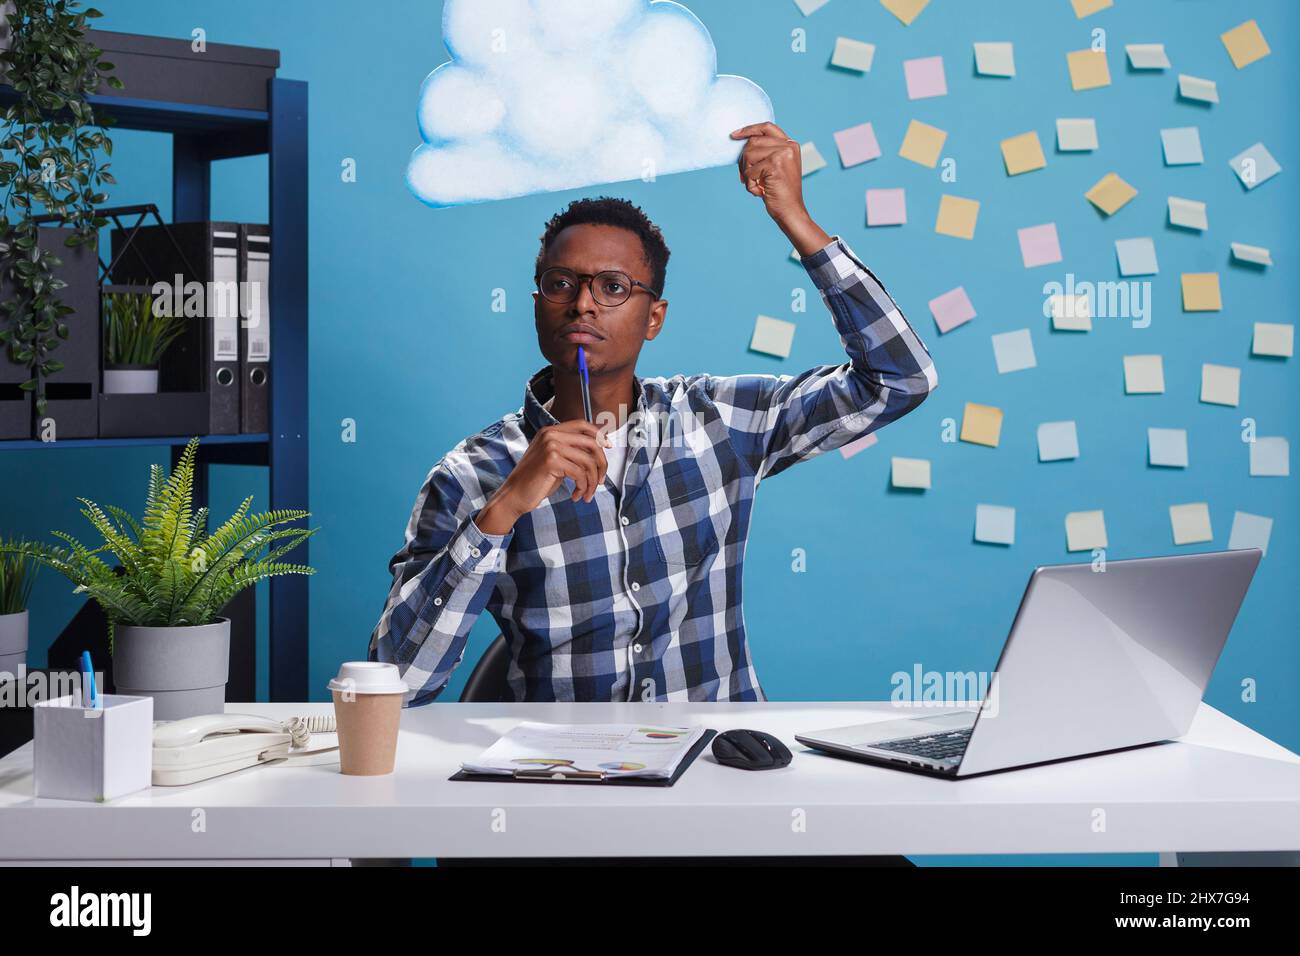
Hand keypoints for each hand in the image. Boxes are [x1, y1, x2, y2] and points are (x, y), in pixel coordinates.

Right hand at [478, 421, 609, 532]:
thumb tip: (600, 448)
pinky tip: (576, 496)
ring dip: (591, 482)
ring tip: (586, 494)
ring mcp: (551, 446)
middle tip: (600, 481)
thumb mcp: (555, 460)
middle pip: (591, 443)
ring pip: (588, 462)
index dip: (599, 435)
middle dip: (602, 464)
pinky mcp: (551, 461)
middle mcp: (551, 435)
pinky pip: (580, 474)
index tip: (608, 447)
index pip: (583, 425)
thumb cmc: (536, 480)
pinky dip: (582, 488)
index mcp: (551, 431)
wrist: (514, 495)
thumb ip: (571, 451)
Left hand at [731, 121, 807, 225]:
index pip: (767, 127)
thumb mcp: (775, 167)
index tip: (734, 135)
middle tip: (745, 177)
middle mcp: (789, 146)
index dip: (749, 129)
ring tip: (755, 185)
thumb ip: (765, 152)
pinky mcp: (775, 164)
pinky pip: (750, 171)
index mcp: (791, 145)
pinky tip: (758, 192)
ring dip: (746, 173)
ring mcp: (783, 154)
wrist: (790, 211)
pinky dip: (749, 184)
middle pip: (753, 142)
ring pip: (748, 154)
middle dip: (743, 160)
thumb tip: (742, 142)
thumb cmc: (780, 192)